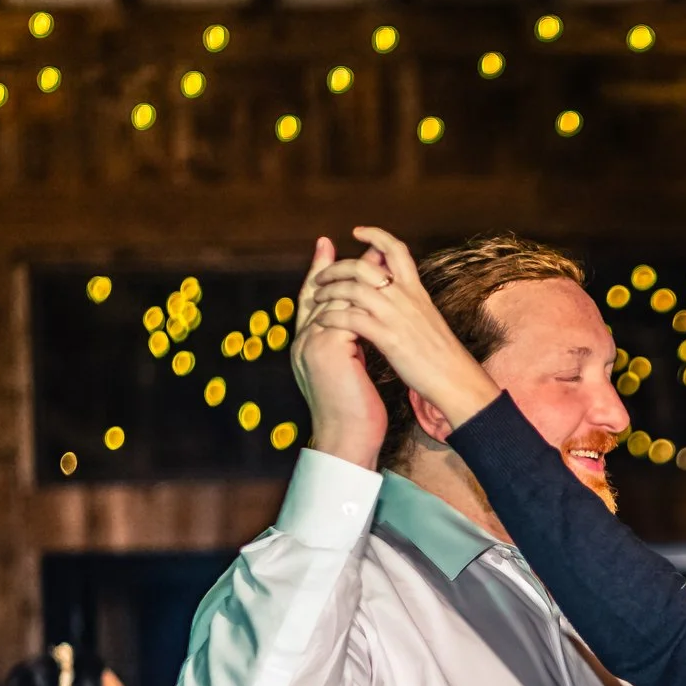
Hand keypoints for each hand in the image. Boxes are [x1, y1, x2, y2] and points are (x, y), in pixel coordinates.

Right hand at [292, 237, 392, 469]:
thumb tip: (361, 318)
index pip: (312, 299)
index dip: (321, 271)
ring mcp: (311, 343)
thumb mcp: (349, 369)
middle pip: (320, 290)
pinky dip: (364, 297)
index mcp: (306, 345)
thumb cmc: (354, 410)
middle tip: (369, 246)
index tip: (332, 246)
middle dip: (345, 265)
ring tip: (379, 259)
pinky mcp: (327, 348)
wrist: (348, 439)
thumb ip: (347, 343)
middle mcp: (302, 340)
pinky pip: (343, 311)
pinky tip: (383, 286)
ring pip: (333, 296)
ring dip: (359, 275)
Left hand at [308, 227, 501, 431]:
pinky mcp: (389, 338)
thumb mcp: (427, 317)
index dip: (375, 235)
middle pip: (363, 266)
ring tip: (317, 297)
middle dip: (337, 266)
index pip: (396, 250)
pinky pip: (351, 319)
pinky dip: (332, 317)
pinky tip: (322, 321)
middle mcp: (405, 297)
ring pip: (353, 289)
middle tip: (322, 274)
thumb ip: (410, 301)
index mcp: (416, 290)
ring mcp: (396, 316)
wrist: (456, 379)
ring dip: (329, 291)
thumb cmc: (442, 355)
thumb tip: (397, 291)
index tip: (357, 232)